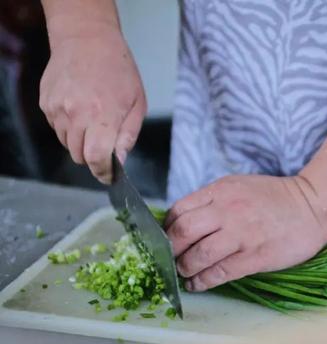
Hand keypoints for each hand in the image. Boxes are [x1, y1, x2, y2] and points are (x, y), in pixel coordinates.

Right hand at [39, 22, 145, 183]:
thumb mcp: (137, 103)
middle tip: (105, 144)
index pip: (97, 158)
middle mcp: (75, 114)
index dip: (103, 172)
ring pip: (67, 144)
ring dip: (80, 142)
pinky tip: (80, 110)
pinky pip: (56, 128)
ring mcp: (57, 108)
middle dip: (94, 157)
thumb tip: (120, 161)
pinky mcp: (46, 103)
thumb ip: (128, 135)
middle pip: (80, 156)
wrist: (86, 40)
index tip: (109, 176)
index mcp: (102, 116)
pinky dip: (68, 127)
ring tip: (93, 121)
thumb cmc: (118, 70)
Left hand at [165, 175, 326, 291]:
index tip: (167, 240)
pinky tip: (198, 284)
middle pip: (182, 232)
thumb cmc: (276, 199)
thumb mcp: (240, 187)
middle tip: (170, 260)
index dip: (167, 228)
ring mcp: (242, 234)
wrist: (314, 206)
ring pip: (198, 255)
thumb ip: (213, 201)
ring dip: (185, 268)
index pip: (179, 210)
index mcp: (221, 191)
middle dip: (170, 250)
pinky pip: (220, 272)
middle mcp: (227, 211)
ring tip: (185, 274)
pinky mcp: (255, 256)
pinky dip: (203, 281)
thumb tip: (185, 223)